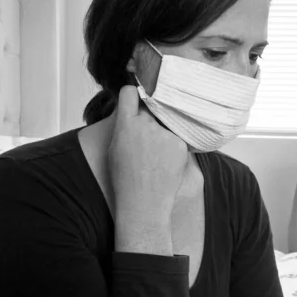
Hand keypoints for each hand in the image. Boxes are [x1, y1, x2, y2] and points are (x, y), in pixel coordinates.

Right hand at [108, 85, 188, 228]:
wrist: (144, 203)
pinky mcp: (180, 143)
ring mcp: (165, 133)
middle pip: (151, 108)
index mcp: (126, 124)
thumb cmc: (126, 179)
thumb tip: (131, 109)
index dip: (132, 95)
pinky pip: (177, 136)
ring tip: (156, 156)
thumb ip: (124, 125)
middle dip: (149, 117)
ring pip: (165, 122)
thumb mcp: (115, 148)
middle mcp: (146, 124)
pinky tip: (166, 162)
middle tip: (147, 137)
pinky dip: (173, 145)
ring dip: (162, 132)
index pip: (129, 93)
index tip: (136, 98)